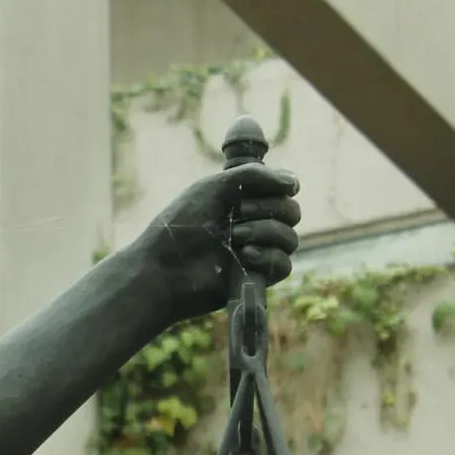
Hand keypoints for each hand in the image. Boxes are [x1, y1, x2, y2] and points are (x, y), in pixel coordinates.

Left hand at [136, 163, 301, 322]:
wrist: (161, 270)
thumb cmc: (180, 227)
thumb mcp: (212, 188)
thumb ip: (252, 176)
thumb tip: (292, 183)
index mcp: (243, 201)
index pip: (284, 189)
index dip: (282, 186)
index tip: (274, 187)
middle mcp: (252, 225)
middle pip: (292, 212)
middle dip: (270, 208)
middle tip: (238, 213)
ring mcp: (255, 252)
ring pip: (290, 238)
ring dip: (266, 232)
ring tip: (234, 238)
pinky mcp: (254, 278)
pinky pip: (283, 266)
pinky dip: (269, 258)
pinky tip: (245, 256)